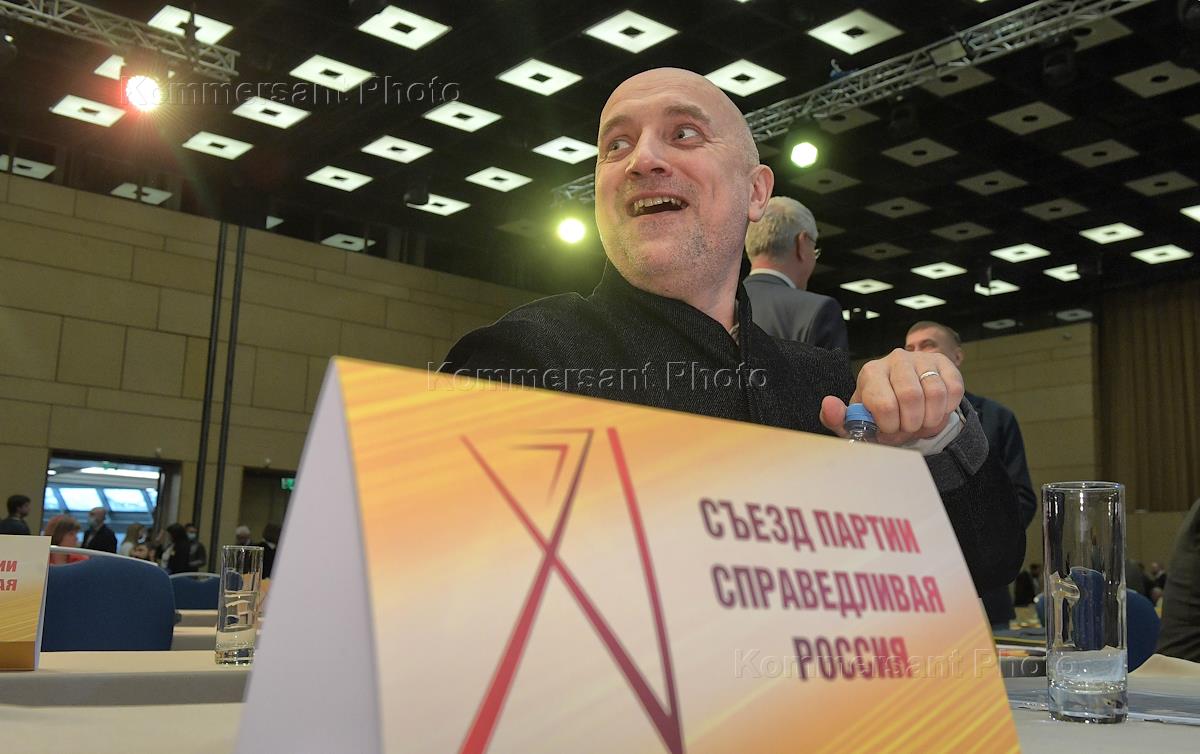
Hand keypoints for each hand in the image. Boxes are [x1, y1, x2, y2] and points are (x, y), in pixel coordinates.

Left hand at [820, 349, 963, 445]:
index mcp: (871, 372)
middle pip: (911, 397)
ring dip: (930, 419)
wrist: (906, 404)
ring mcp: (922, 359)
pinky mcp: (945, 364)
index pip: (884, 404)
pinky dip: (946, 410)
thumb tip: (829, 404)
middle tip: (906, 429)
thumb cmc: (878, 414)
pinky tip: (934, 412)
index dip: (889, 427)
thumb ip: (837, 419)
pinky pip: (953, 391)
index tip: (887, 430)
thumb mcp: (855, 421)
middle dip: (910, 424)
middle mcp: (896, 359)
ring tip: (920, 423)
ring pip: (935, 394)